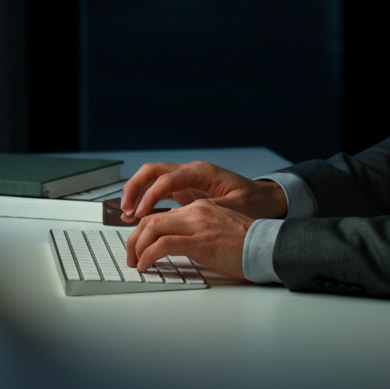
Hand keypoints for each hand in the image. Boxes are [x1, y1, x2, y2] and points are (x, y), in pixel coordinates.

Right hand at [118, 159, 286, 221]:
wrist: (264, 198)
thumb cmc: (253, 202)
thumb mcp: (235, 207)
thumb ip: (211, 209)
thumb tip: (188, 217)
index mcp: (201, 172)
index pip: (167, 178)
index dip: (151, 195)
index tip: (141, 214)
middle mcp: (190, 172)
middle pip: (153, 171)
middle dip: (135, 188)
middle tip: (125, 209)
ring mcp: (186, 180)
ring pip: (153, 179)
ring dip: (137, 194)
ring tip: (126, 214)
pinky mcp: (185, 191)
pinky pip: (159, 191)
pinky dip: (146, 201)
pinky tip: (137, 216)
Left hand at [125, 199, 253, 278]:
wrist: (268, 247)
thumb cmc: (248, 245)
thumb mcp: (219, 231)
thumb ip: (198, 232)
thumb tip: (177, 247)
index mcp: (201, 207)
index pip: (162, 215)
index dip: (143, 231)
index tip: (138, 245)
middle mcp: (196, 211)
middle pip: (151, 219)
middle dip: (134, 239)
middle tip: (131, 256)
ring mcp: (197, 224)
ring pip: (152, 228)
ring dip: (137, 247)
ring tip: (136, 263)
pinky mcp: (200, 241)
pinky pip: (163, 244)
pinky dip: (149, 255)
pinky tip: (147, 265)